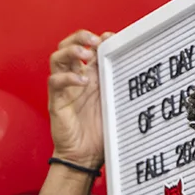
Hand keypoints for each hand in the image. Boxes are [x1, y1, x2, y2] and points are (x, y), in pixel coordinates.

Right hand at [48, 30, 113, 166]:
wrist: (86, 157)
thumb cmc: (102, 133)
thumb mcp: (117, 104)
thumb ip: (122, 87)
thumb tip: (138, 69)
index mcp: (91, 77)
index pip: (89, 49)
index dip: (97, 39)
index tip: (112, 36)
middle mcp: (76, 79)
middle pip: (68, 46)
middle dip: (79, 37)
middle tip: (94, 39)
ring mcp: (64, 89)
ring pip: (57, 58)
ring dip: (70, 51)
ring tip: (85, 53)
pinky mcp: (56, 101)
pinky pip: (55, 82)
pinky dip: (67, 77)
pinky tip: (82, 81)